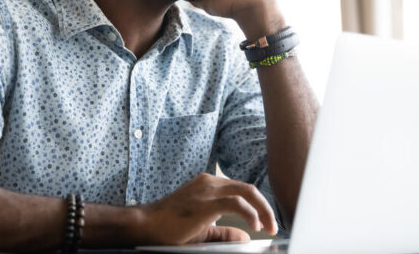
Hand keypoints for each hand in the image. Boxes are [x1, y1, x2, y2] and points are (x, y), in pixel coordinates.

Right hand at [136, 172, 277, 244]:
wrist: (145, 225)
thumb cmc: (168, 227)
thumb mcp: (201, 230)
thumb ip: (223, 232)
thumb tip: (245, 237)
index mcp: (208, 185)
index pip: (241, 190)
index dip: (257, 205)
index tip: (265, 222)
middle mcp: (209, 182)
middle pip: (248, 188)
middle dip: (265, 207)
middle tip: (273, 226)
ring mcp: (207, 190)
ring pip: (246, 192)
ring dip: (262, 210)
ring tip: (268, 227)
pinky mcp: (206, 202)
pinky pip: (237, 203)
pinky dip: (250, 213)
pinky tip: (255, 225)